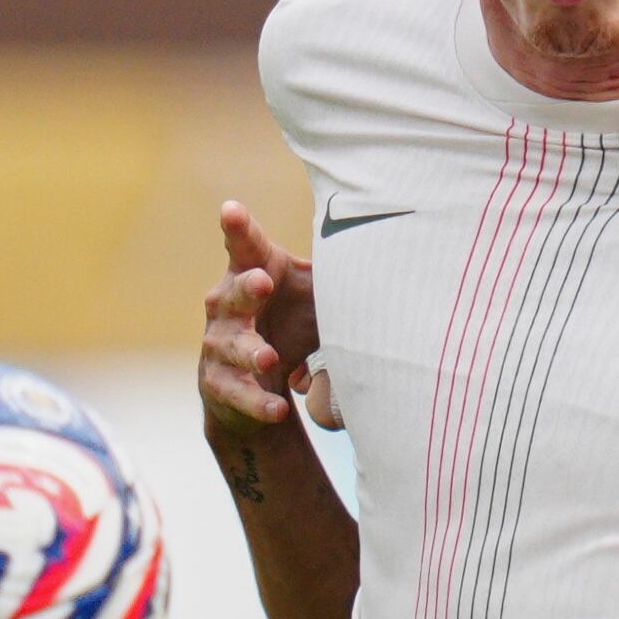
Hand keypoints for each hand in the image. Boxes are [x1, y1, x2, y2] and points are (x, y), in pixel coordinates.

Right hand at [198, 200, 322, 490]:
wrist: (259, 382)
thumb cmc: (293, 320)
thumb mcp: (316, 295)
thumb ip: (340, 275)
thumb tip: (399, 250)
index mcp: (252, 272)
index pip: (245, 247)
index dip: (238, 228)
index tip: (232, 209)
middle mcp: (227, 304)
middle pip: (235, 292)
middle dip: (247, 288)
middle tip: (263, 283)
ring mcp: (219, 344)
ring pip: (232, 346)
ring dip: (251, 352)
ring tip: (269, 358)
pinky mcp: (219, 384)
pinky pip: (237, 393)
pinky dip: (258, 403)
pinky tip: (279, 409)